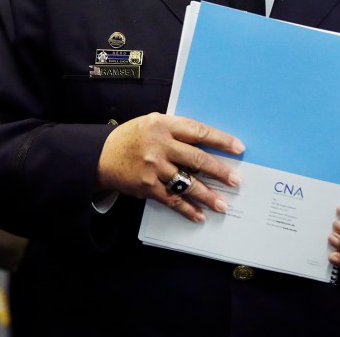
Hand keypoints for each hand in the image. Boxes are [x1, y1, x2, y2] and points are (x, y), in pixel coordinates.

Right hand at [96, 112, 243, 221]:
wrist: (101, 155)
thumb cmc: (132, 138)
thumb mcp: (152, 124)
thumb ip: (176, 131)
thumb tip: (209, 145)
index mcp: (163, 124)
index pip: (198, 132)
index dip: (221, 140)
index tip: (239, 148)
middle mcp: (159, 145)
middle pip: (197, 159)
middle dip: (220, 171)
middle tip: (236, 181)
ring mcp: (153, 167)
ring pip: (187, 183)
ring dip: (207, 196)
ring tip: (222, 205)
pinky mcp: (147, 186)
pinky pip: (172, 199)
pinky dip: (187, 209)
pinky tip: (199, 215)